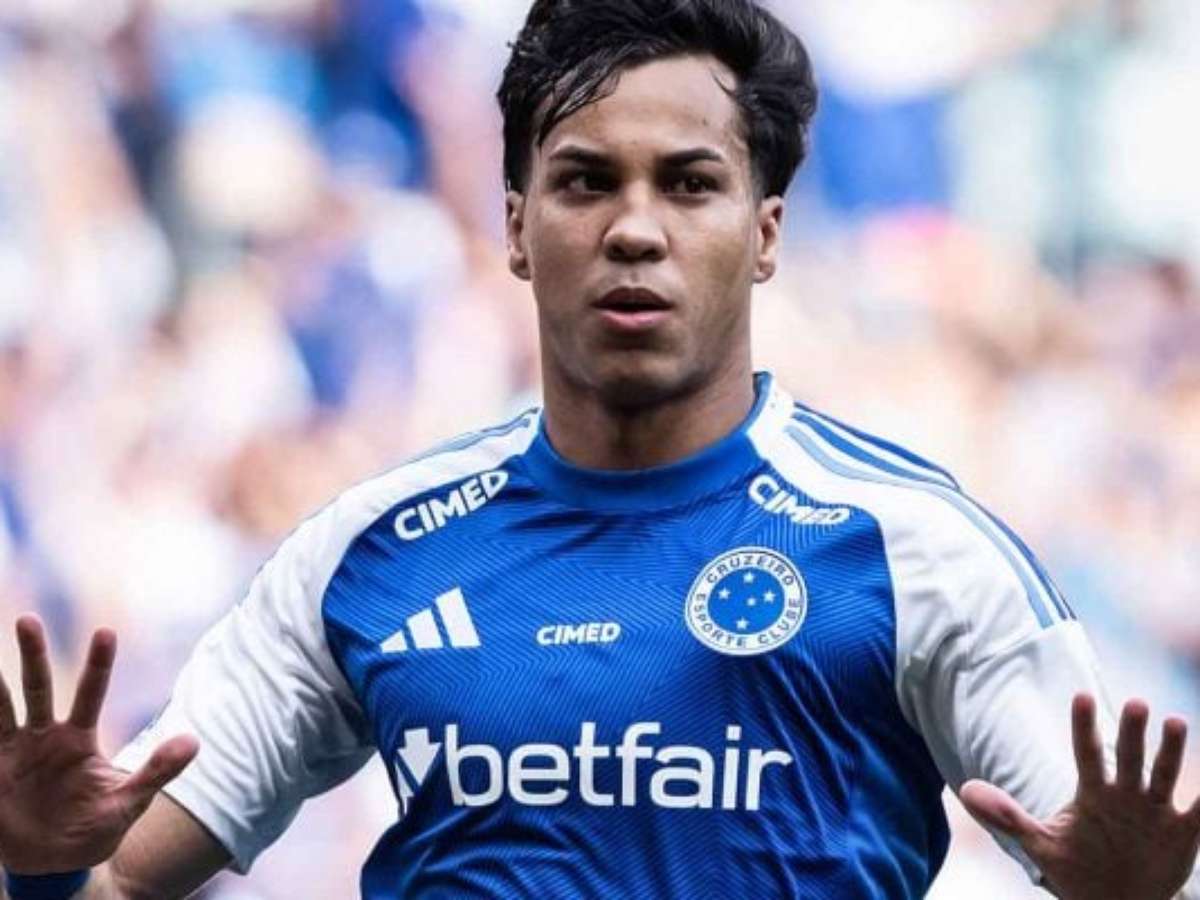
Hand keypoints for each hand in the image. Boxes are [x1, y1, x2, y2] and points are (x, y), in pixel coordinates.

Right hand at [0, 615, 197, 874]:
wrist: (56, 866)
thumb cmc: (95, 828)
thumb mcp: (129, 802)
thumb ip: (157, 771)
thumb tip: (195, 741)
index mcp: (79, 740)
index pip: (91, 693)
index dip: (98, 664)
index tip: (106, 631)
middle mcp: (45, 737)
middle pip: (38, 688)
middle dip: (33, 654)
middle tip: (29, 619)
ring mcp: (14, 753)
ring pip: (2, 710)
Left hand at [961, 694, 1199, 899]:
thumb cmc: (1077, 866)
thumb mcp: (1041, 844)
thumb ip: (1007, 816)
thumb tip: (964, 789)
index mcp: (1092, 792)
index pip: (1086, 753)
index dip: (1083, 727)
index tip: (1080, 696)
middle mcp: (1125, 794)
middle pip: (1128, 757)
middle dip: (1132, 732)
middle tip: (1136, 702)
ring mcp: (1154, 811)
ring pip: (1164, 774)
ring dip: (1171, 750)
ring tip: (1176, 721)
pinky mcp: (1181, 833)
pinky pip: (1199, 813)